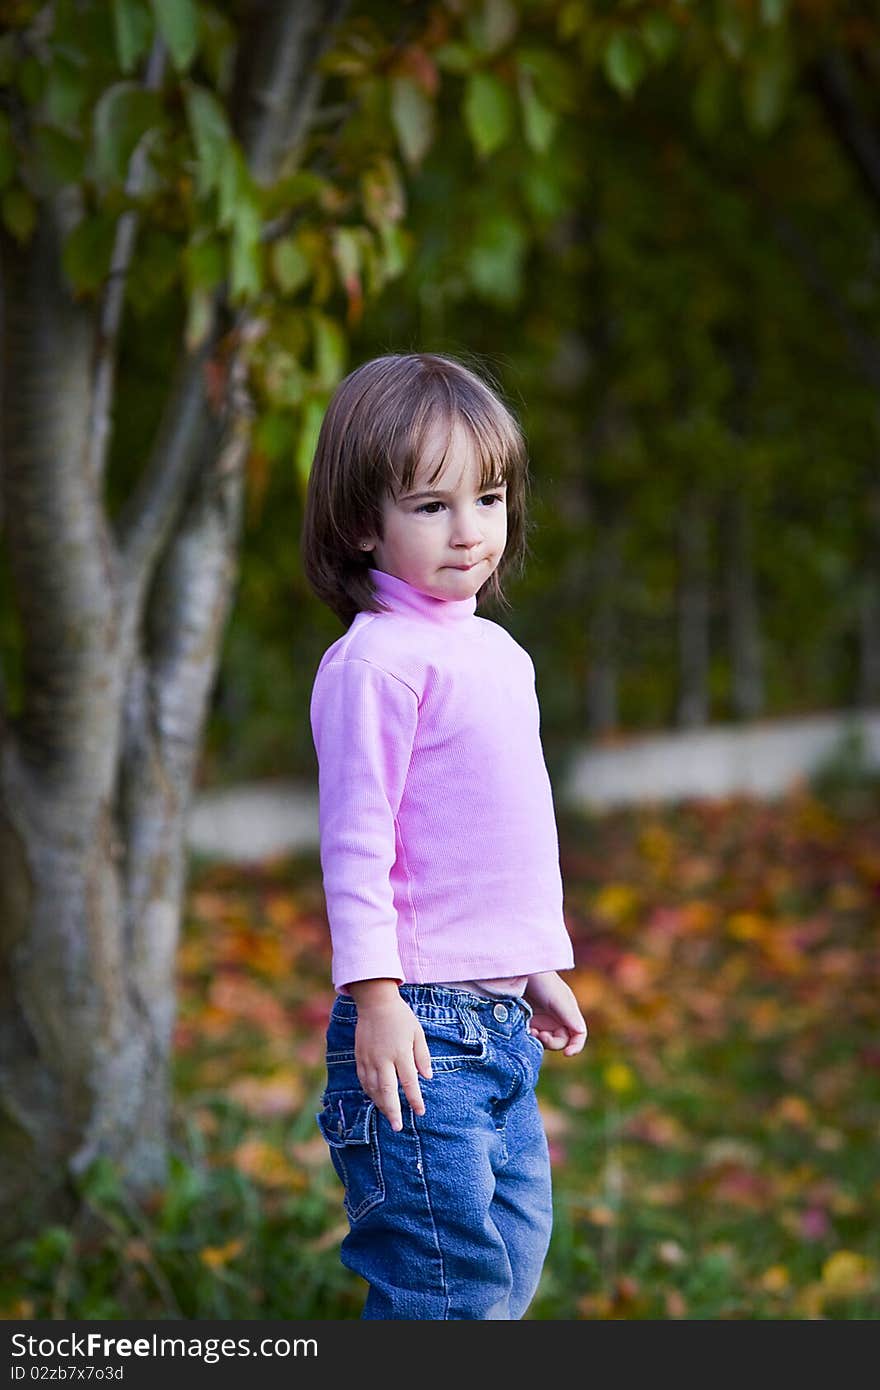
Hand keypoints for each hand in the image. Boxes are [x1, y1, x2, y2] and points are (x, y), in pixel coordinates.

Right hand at [348, 979, 432, 1131]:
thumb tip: (428, 1077)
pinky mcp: (360, 1057)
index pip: (409, 1083)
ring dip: (381, 1104)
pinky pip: (364, 1080)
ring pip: (373, 1089)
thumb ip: (422, 1056)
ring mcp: (369, 1059)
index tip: (420, 1111)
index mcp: (401, 1053)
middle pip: (388, 1092)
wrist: (375, 1002)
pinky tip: (375, 1098)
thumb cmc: (400, 1017)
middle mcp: (383, 1059)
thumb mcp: (417, 1033)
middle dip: (393, 1111)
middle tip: (398, 1126)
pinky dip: (369, 1092)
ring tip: (388, 1115)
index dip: (415, 1100)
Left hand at [524, 971, 587, 1056]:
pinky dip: (530, 1037)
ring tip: (531, 1031)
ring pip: (546, 1042)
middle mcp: (557, 1018)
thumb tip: (581, 1034)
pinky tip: (525, 1030)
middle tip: (540, 1036)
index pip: (578, 1035)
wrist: (520, 971)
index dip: (576, 1046)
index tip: (567, 1054)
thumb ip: (569, 1016)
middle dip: (552, 1042)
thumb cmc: (542, 982)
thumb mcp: (558, 999)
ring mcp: (542, 1021)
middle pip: (561, 1042)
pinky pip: (532, 1037)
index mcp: (569, 1013)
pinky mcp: (527, 1021)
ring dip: (540, 1041)